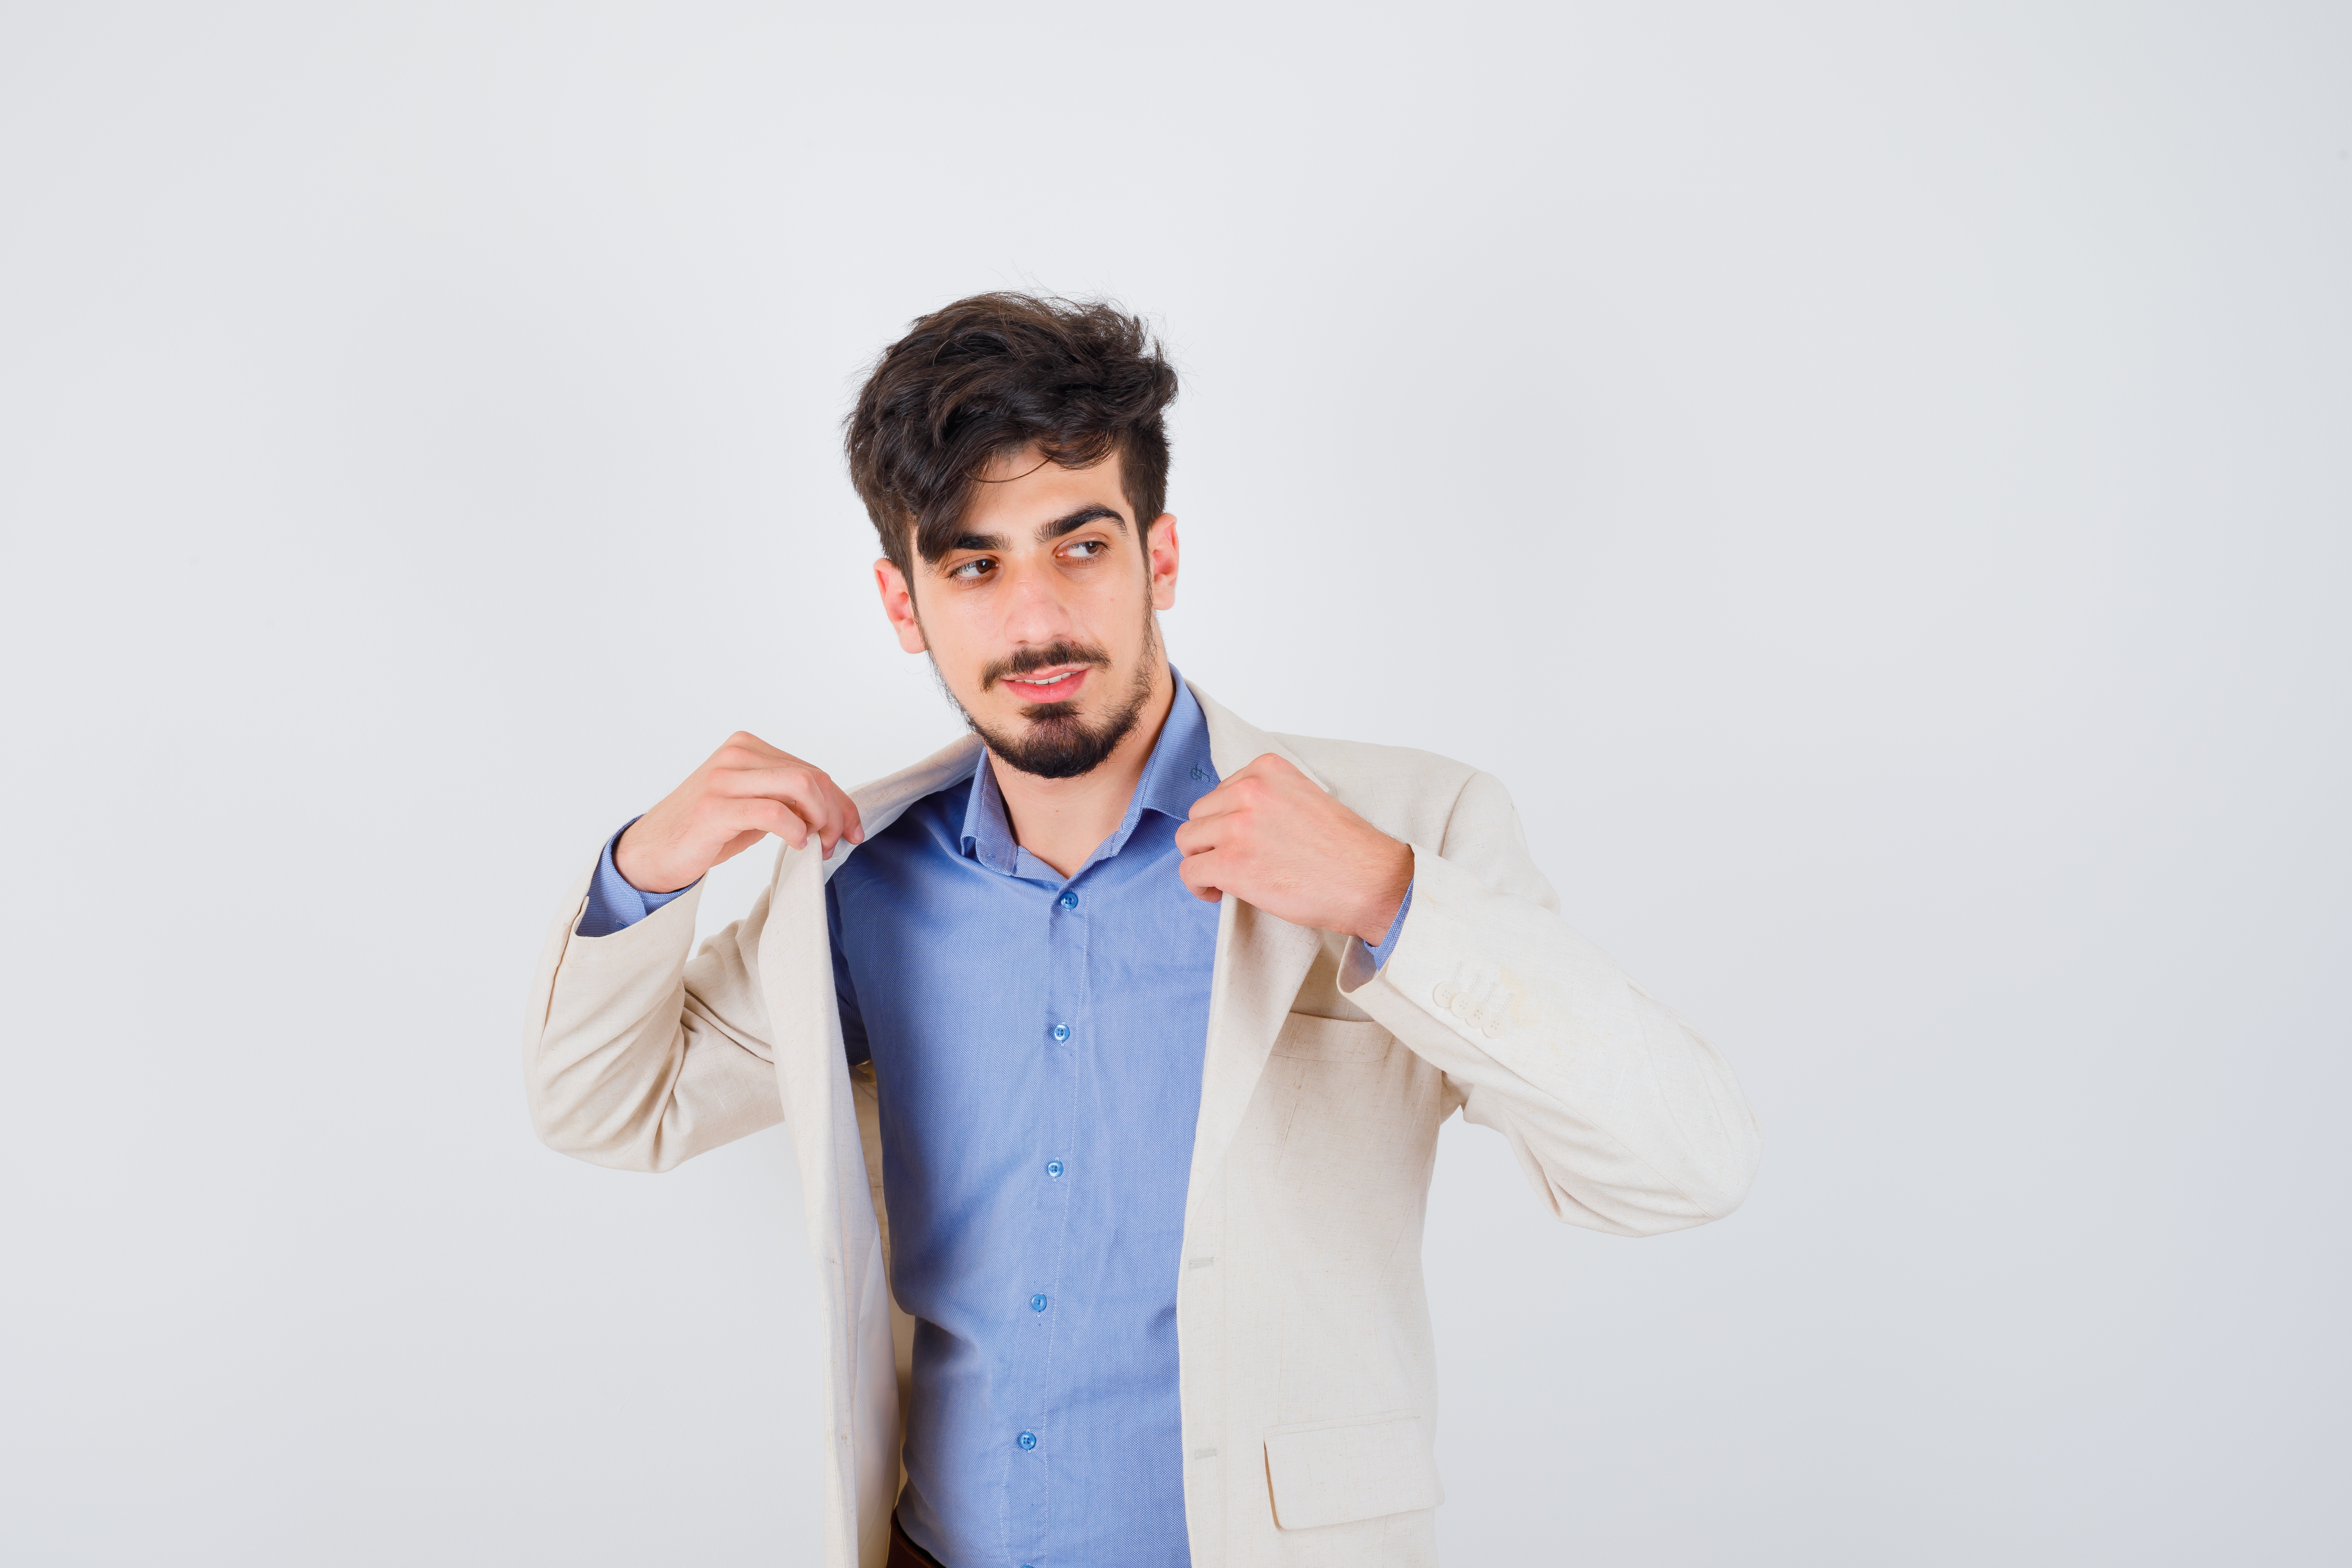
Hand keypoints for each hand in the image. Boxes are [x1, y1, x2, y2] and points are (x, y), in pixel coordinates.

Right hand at [614, 732, 863, 893]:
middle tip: (836, 844)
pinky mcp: (714, 808)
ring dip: (822, 821)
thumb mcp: (752, 807)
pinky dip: (796, 830)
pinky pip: (773, 812)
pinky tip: (797, 844)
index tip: (854, 829)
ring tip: (818, 845)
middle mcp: (736, 754)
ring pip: (800, 787)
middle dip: (836, 813)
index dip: (842, 801)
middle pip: (811, 777)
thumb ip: (787, 799)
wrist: (653, 852)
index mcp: (746, 747)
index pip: (811, 770)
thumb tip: (834, 811)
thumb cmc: (705, 831)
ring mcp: (723, 778)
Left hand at [1174, 754, 1411, 942]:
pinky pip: (1190, 871)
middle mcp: (1248, 790)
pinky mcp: (1230, 863)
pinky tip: (1218, 893)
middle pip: (1199, 814)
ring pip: (1188, 840)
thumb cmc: (1345, 849)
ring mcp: (1237, 826)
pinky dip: (1198, 886)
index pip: (1221, 790)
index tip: (1243, 839)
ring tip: (1224, 878)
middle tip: (1233, 861)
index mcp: (1267, 768)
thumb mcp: (1304, 798)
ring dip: (1202, 860)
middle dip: (1211, 839)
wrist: (1369, 881)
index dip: (1226, 820)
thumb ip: (1266, 798)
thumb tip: (1232, 819)